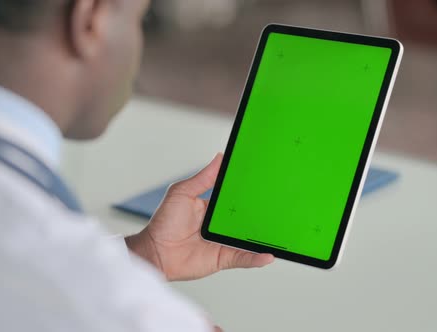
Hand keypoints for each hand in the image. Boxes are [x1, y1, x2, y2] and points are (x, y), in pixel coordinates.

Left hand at [126, 153, 273, 280]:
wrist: (155, 252)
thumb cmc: (163, 223)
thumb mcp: (183, 192)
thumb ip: (203, 178)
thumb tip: (219, 157)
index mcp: (213, 207)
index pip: (235, 197)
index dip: (248, 190)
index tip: (264, 180)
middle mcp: (221, 225)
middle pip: (247, 217)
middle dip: (263, 212)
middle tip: (280, 203)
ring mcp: (224, 241)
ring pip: (249, 238)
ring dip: (264, 236)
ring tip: (281, 231)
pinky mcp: (224, 258)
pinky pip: (244, 258)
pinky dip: (256, 258)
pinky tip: (269, 255)